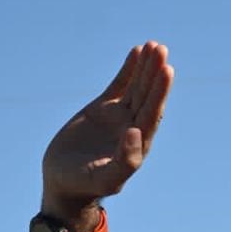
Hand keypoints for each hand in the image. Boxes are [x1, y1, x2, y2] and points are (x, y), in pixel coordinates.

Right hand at [41, 41, 172, 228]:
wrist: (64, 182)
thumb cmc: (87, 185)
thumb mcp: (106, 178)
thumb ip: (125, 160)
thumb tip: (136, 132)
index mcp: (138, 143)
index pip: (152, 113)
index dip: (159, 92)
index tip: (166, 70)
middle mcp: (133, 127)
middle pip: (148, 96)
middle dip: (155, 73)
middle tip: (161, 49)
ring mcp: (119, 117)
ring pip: (137, 88)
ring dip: (146, 67)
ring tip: (154, 45)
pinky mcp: (103, 109)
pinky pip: (119, 85)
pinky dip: (128, 70)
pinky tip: (137, 52)